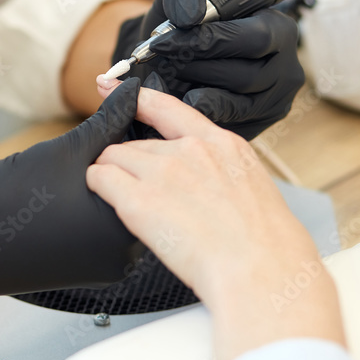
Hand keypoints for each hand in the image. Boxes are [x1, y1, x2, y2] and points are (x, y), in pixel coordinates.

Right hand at [0, 78, 144, 336]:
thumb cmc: (1, 204)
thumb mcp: (63, 151)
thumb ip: (108, 120)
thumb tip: (134, 92)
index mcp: (125, 225)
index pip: (147, 166)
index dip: (126, 135)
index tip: (105, 124)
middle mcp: (125, 254)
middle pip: (136, 188)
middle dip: (114, 161)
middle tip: (77, 151)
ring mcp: (107, 265)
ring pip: (116, 205)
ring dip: (100, 183)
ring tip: (62, 176)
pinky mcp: (88, 270)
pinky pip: (100, 226)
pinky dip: (87, 205)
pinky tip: (60, 196)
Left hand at [86, 81, 343, 359]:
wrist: (261, 271)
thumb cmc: (263, 247)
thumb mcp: (250, 189)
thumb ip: (219, 173)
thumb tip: (201, 182)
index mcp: (221, 144)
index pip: (167, 107)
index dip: (133, 97)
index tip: (109, 88)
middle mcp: (190, 150)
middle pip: (135, 143)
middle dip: (128, 163)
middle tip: (135, 189)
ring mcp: (163, 172)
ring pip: (113, 158)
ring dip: (112, 174)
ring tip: (124, 201)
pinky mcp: (140, 199)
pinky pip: (100, 178)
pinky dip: (96, 185)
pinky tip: (103, 198)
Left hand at [111, 0, 304, 139]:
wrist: (175, 62)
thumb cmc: (184, 28)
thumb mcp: (180, 0)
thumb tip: (190, 16)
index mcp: (279, 29)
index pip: (252, 38)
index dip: (206, 41)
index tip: (161, 42)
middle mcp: (288, 68)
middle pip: (245, 76)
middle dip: (196, 68)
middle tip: (162, 62)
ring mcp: (276, 103)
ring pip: (235, 105)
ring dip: (192, 91)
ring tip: (168, 77)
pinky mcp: (258, 127)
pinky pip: (226, 127)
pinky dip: (197, 114)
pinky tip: (178, 100)